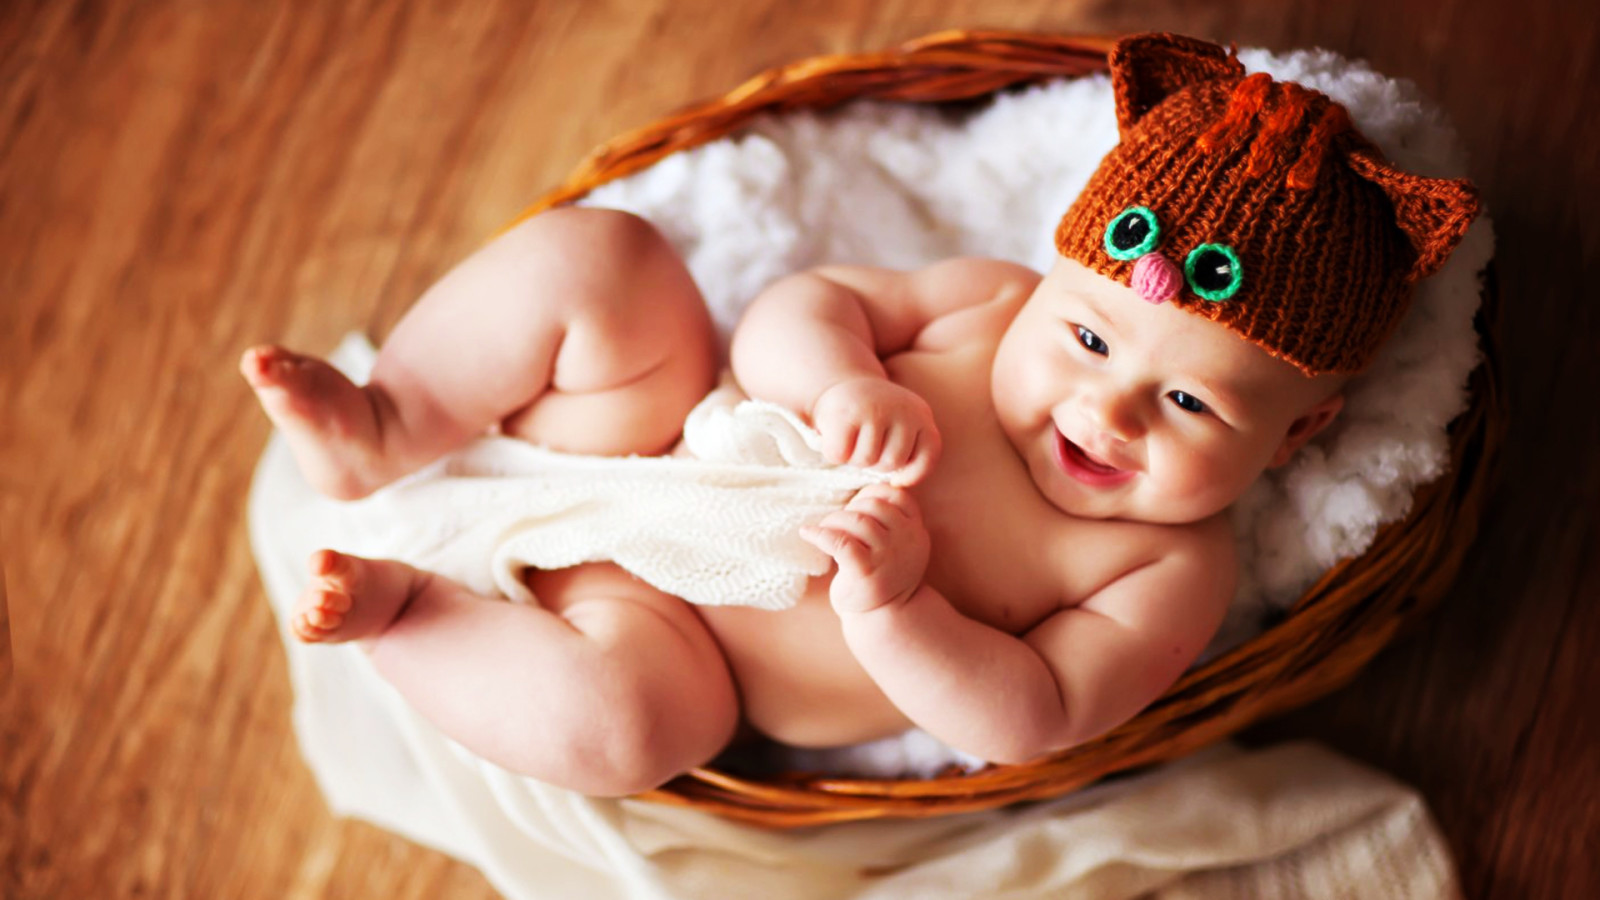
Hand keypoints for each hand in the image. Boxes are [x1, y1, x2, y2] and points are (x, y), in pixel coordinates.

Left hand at [800, 484, 929, 613]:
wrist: (884, 617)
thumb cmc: (883, 574)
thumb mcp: (896, 545)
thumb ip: (888, 520)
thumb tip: (856, 492)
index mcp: (915, 530)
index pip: (897, 495)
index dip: (872, 493)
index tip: (855, 506)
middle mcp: (907, 541)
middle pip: (874, 505)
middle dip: (849, 508)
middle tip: (835, 522)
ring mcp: (887, 557)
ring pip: (857, 521)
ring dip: (833, 520)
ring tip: (823, 529)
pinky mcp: (865, 572)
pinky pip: (840, 542)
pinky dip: (820, 534)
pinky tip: (807, 533)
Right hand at [810, 377, 940, 484]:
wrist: (843, 384)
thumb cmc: (874, 417)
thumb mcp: (901, 427)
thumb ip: (908, 451)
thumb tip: (898, 484)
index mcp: (921, 415)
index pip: (927, 457)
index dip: (913, 475)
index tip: (897, 479)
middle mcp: (902, 409)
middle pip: (892, 463)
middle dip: (875, 464)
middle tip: (865, 447)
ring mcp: (875, 409)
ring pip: (866, 460)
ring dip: (854, 459)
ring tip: (852, 441)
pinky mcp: (847, 413)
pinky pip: (841, 454)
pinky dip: (835, 454)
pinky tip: (835, 438)